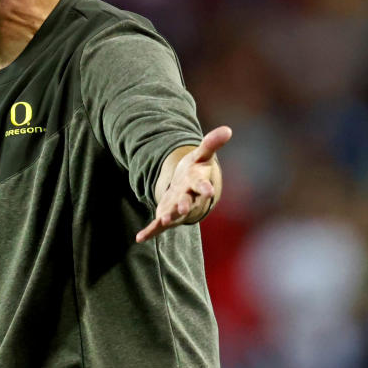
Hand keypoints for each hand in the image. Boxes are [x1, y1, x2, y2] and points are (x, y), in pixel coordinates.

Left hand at [135, 126, 231, 242]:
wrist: (187, 189)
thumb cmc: (195, 171)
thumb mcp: (201, 156)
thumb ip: (211, 144)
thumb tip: (228, 129)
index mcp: (197, 184)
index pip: (203, 186)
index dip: (205, 188)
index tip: (209, 191)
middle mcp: (189, 199)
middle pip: (187, 202)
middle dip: (185, 205)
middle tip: (182, 208)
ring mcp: (177, 209)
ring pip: (173, 215)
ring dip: (169, 217)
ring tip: (163, 220)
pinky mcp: (166, 215)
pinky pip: (157, 226)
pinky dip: (150, 232)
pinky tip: (139, 238)